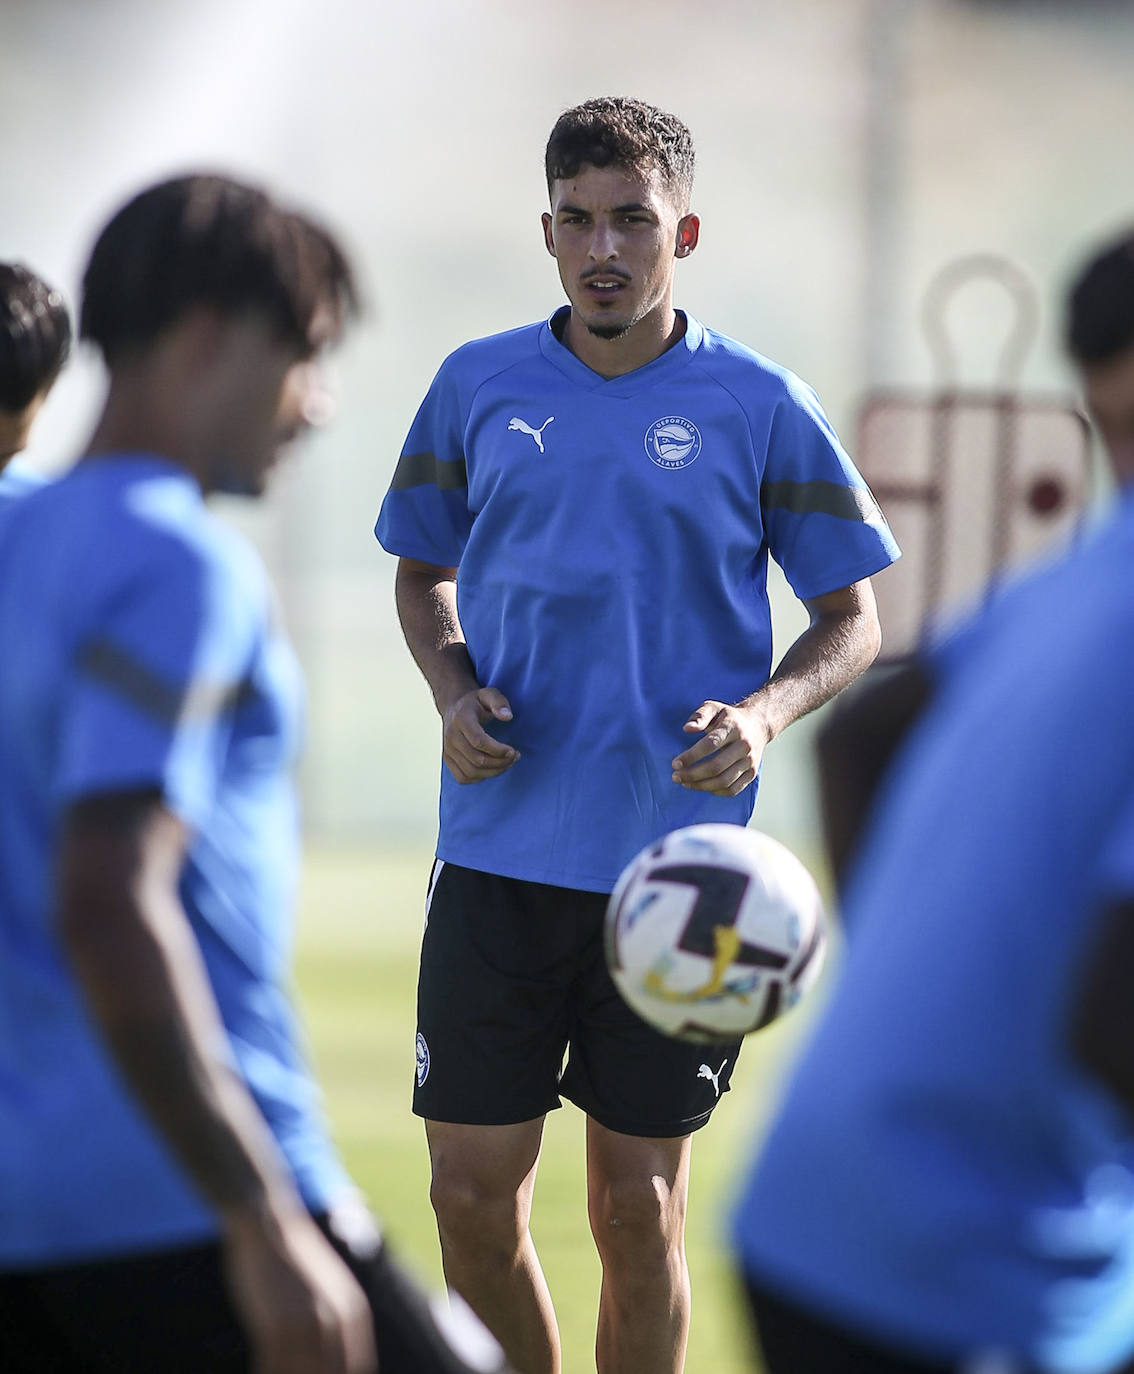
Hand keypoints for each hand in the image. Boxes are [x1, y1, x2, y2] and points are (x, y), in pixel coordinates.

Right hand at [223, 1206, 377, 1373]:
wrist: (269, 1223)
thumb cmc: (293, 1262)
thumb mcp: (328, 1291)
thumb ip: (336, 1325)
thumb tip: (337, 1359)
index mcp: (353, 1315)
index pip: (356, 1370)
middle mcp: (337, 1323)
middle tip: (291, 1373)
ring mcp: (308, 1324)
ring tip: (271, 1369)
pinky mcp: (278, 1326)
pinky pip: (273, 1369)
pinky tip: (259, 1373)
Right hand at [441, 687, 519, 783]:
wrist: (454, 707)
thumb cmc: (476, 702)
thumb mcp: (489, 694)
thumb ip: (499, 702)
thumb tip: (508, 717)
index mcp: (461, 719)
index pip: (478, 741)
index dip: (498, 750)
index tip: (513, 751)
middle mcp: (451, 736)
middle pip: (476, 759)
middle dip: (500, 762)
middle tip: (514, 757)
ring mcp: (447, 749)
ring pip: (471, 771)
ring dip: (493, 772)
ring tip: (507, 763)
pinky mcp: (447, 759)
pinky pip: (463, 777)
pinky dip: (480, 778)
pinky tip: (491, 769)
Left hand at [671, 700, 769, 796]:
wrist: (757, 725)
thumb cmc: (729, 717)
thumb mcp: (714, 708)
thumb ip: (700, 716)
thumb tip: (687, 728)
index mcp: (733, 728)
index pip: (711, 744)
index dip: (691, 756)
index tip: (675, 763)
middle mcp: (744, 746)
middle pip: (716, 766)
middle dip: (693, 774)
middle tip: (675, 776)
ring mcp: (750, 762)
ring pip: (724, 781)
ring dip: (701, 785)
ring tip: (685, 783)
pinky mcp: (752, 773)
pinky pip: (733, 790)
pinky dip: (715, 792)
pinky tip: (702, 786)